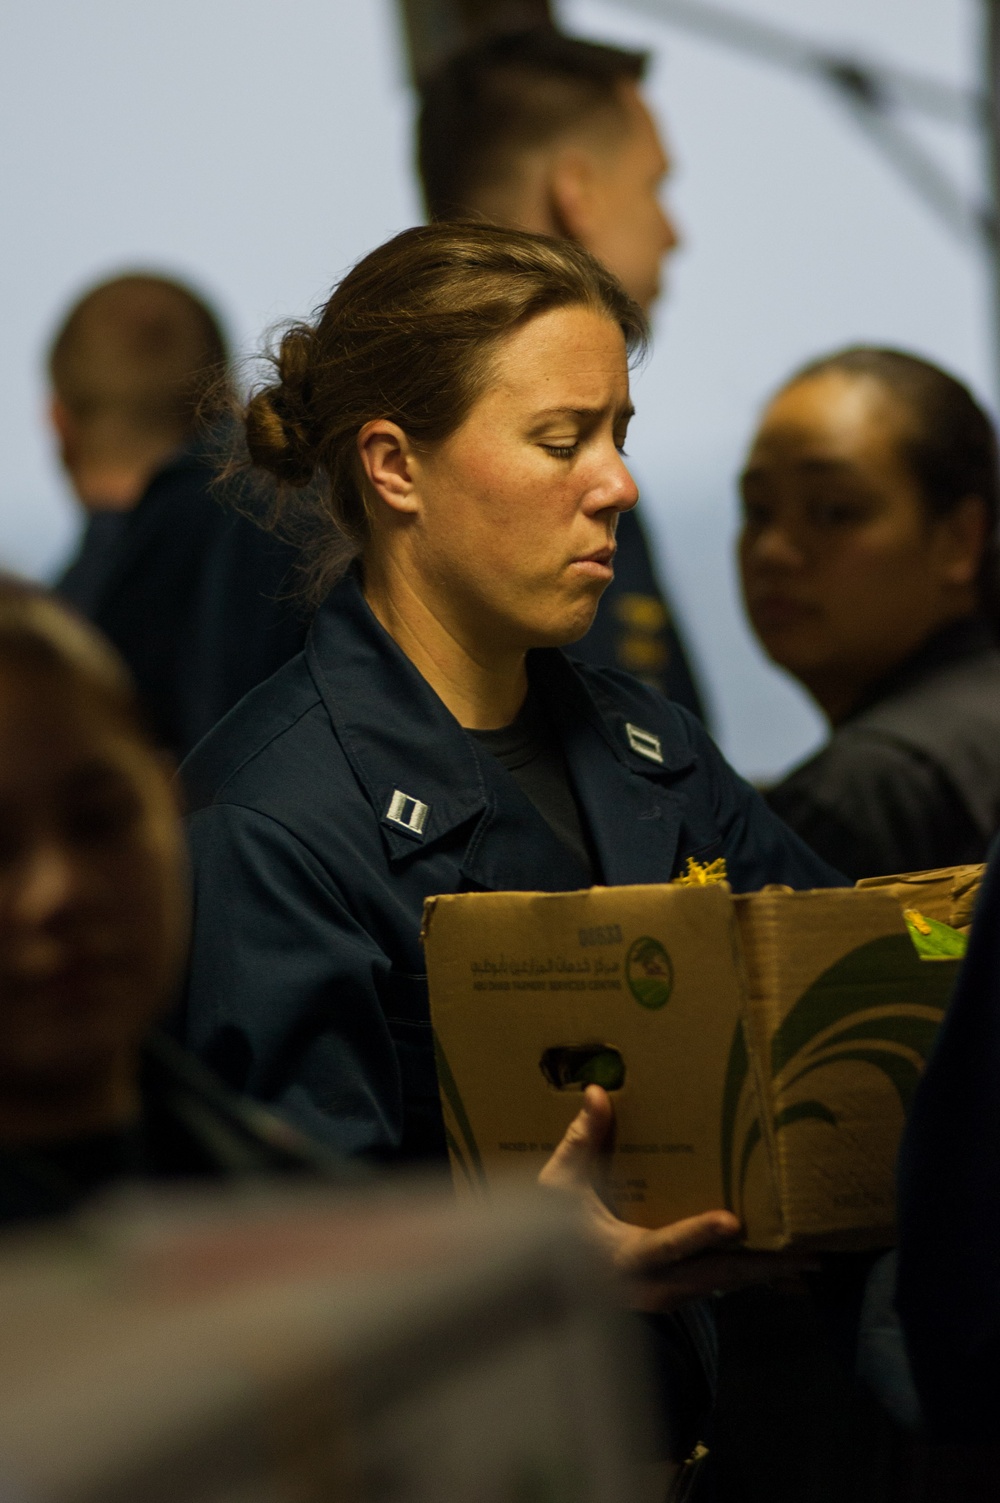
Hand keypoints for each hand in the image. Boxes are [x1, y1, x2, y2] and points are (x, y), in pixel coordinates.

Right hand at [539, 1085, 812, 1310]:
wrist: (540, 1286)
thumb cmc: (548, 1234)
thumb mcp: (558, 1187)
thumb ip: (581, 1141)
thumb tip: (597, 1092)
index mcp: (619, 1257)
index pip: (664, 1245)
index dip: (697, 1235)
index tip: (733, 1221)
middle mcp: (648, 1286)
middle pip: (713, 1276)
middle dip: (761, 1265)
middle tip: (807, 1251)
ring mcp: (663, 1298)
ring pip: (721, 1285)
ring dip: (763, 1272)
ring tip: (808, 1256)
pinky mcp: (672, 1297)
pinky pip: (716, 1285)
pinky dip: (747, 1274)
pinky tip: (776, 1262)